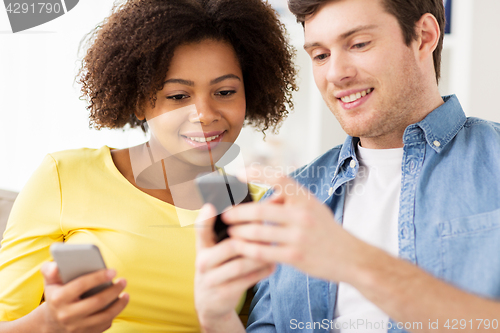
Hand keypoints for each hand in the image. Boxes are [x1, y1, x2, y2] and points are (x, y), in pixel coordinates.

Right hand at [40, 262, 128, 332]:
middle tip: (123, 281)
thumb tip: (57, 265)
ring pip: (104, 316)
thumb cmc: (56, 295)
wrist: (52, 323)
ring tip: (126, 294)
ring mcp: (76, 327)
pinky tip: (119, 304)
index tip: (113, 270)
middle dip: (114, 290)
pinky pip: (104, 325)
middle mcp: (66, 315)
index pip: (80, 285)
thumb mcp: (50, 282)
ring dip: (119, 304)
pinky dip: (114, 314)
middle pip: (96, 302)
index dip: (98, 277)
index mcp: (58, 299)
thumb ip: (50, 270)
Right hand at [194, 204, 274, 325]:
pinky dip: (262, 271)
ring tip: (273, 249)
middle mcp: (203, 261)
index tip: (211, 206)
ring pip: (241, 264)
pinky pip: (247, 280)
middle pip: (231, 246)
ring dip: (261, 256)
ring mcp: (212, 279)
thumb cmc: (219, 266)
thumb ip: (230, 231)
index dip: (204, 218)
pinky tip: (272, 265)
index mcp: (202, 246)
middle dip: (253, 239)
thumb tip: (258, 210)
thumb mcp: (216, 249)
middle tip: (268, 233)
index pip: (200, 229)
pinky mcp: (224, 293)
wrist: (209, 302)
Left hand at [223, 176, 372, 282]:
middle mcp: (302, 215)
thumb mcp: (314, 208)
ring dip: (238, 231)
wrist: (351, 257)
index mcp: (305, 199)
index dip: (257, 173)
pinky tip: (238, 247)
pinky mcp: (295, 257)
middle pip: (260, 209)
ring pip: (258, 231)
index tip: (238, 174)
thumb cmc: (327, 231)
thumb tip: (267, 197)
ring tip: (229, 231)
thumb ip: (291, 201)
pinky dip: (247, 249)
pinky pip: (263, 251)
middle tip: (224, 214)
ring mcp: (299, 236)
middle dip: (237, 212)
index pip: (279, 178)